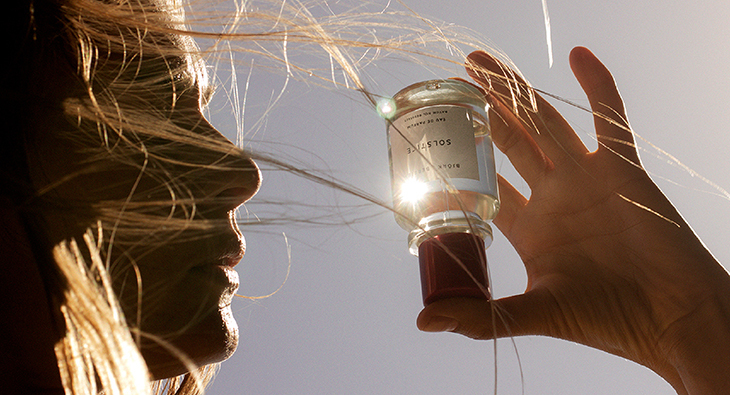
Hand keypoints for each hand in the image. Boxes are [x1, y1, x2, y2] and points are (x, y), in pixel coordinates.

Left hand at [417, 47, 729, 394]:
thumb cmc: (608, 320)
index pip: (481, 188)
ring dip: (515, 91)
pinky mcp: (623, 169)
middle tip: (452, 84)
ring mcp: (585, 179)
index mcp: (528, 228)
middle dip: (480, 112)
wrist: (672, 317)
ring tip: (480, 64)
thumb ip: (480, 317)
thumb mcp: (535, 314)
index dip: (454, 169)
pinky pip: (610, 118)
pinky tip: (578, 56)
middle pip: (507, 143)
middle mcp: (552, 197)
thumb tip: (422, 322)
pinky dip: (598, 86)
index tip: (425, 147)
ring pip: (544, 123)